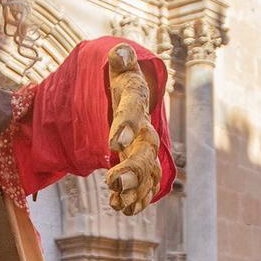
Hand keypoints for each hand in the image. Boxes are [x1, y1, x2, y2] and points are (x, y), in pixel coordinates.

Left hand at [105, 44, 161, 216]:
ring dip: (135, 190)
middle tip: (113, 181)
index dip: (126, 125)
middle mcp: (145, 128)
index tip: (114, 142)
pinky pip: (145, 185)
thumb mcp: (120, 69)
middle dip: (132, 168)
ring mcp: (145, 150)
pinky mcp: (142, 166)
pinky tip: (122, 208)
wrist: (137, 99)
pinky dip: (136, 198)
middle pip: (145, 150)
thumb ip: (121, 61)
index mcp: (135, 101)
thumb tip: (121, 52)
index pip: (134, 110)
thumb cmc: (123, 83)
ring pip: (147, 172)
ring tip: (118, 203)